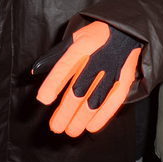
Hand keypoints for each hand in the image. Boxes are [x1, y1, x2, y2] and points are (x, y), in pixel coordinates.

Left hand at [33, 20, 141, 136]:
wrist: (128, 30)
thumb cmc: (96, 35)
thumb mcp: (75, 38)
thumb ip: (56, 56)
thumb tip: (35, 71)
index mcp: (82, 47)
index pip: (64, 67)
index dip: (53, 84)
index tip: (43, 99)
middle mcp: (97, 60)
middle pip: (78, 90)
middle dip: (66, 111)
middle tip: (56, 127)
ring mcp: (112, 71)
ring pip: (94, 100)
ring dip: (81, 118)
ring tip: (70, 131)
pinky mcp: (124, 80)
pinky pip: (113, 102)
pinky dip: (102, 116)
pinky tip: (91, 126)